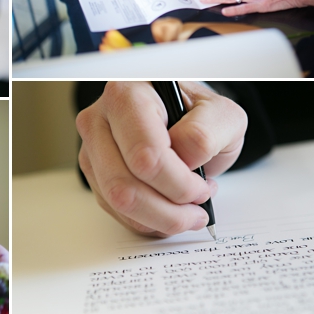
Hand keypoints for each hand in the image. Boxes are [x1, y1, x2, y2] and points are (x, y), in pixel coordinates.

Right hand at [76, 82, 246, 236]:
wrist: (180, 116)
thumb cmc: (197, 113)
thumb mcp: (221, 114)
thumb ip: (205, 133)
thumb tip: (184, 160)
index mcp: (128, 94)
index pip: (145, 155)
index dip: (179, 183)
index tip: (203, 188)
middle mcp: (100, 118)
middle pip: (123, 185)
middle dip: (167, 211)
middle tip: (196, 211)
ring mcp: (92, 146)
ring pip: (115, 201)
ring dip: (157, 218)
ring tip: (185, 210)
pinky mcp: (92, 170)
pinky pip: (113, 209)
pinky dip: (145, 219)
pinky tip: (166, 206)